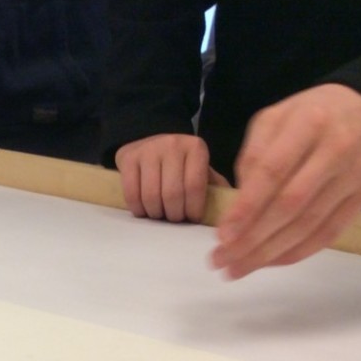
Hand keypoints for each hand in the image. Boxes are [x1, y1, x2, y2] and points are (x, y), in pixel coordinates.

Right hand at [114, 133, 229, 222]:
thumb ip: (215, 186)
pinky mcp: (129, 158)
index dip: (193, 209)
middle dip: (174, 214)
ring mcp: (148, 150)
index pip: (194, 186)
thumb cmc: (180, 163)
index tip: (192, 218)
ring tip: (160, 214)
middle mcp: (172, 144)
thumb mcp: (201, 169)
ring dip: (156, 214)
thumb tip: (232, 210)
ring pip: (151, 196)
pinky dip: (138, 209)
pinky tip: (144, 210)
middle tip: (175, 218)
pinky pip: (132, 194)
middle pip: (172, 194)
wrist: (151, 142)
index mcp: (196, 148)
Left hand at [211, 84, 360, 279]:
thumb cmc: (311, 115)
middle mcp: (335, 151)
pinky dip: (296, 252)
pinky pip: (328, 233)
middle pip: (289, 206)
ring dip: (269, 253)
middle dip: (251, 239)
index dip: (246, 207)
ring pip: (308, 225)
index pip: (272, 172)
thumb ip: (253, 155)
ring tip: (237, 268)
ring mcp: (353, 177)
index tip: (222, 235)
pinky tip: (269, 262)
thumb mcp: (276, 118)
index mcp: (307, 125)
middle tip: (220, 260)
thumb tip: (238, 203)